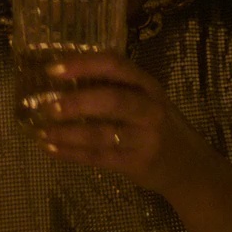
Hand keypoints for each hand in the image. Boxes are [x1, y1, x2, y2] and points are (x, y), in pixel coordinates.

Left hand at [30, 52, 216, 196]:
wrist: (188, 166)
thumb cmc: (157, 125)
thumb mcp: (145, 99)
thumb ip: (113, 88)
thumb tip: (60, 81)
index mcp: (147, 85)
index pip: (115, 66)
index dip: (84, 65)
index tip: (53, 68)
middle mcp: (149, 108)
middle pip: (112, 100)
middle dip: (76, 102)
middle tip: (46, 105)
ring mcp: (145, 138)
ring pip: (102, 133)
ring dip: (68, 133)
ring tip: (43, 131)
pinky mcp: (137, 163)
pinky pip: (99, 158)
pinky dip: (73, 153)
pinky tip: (52, 149)